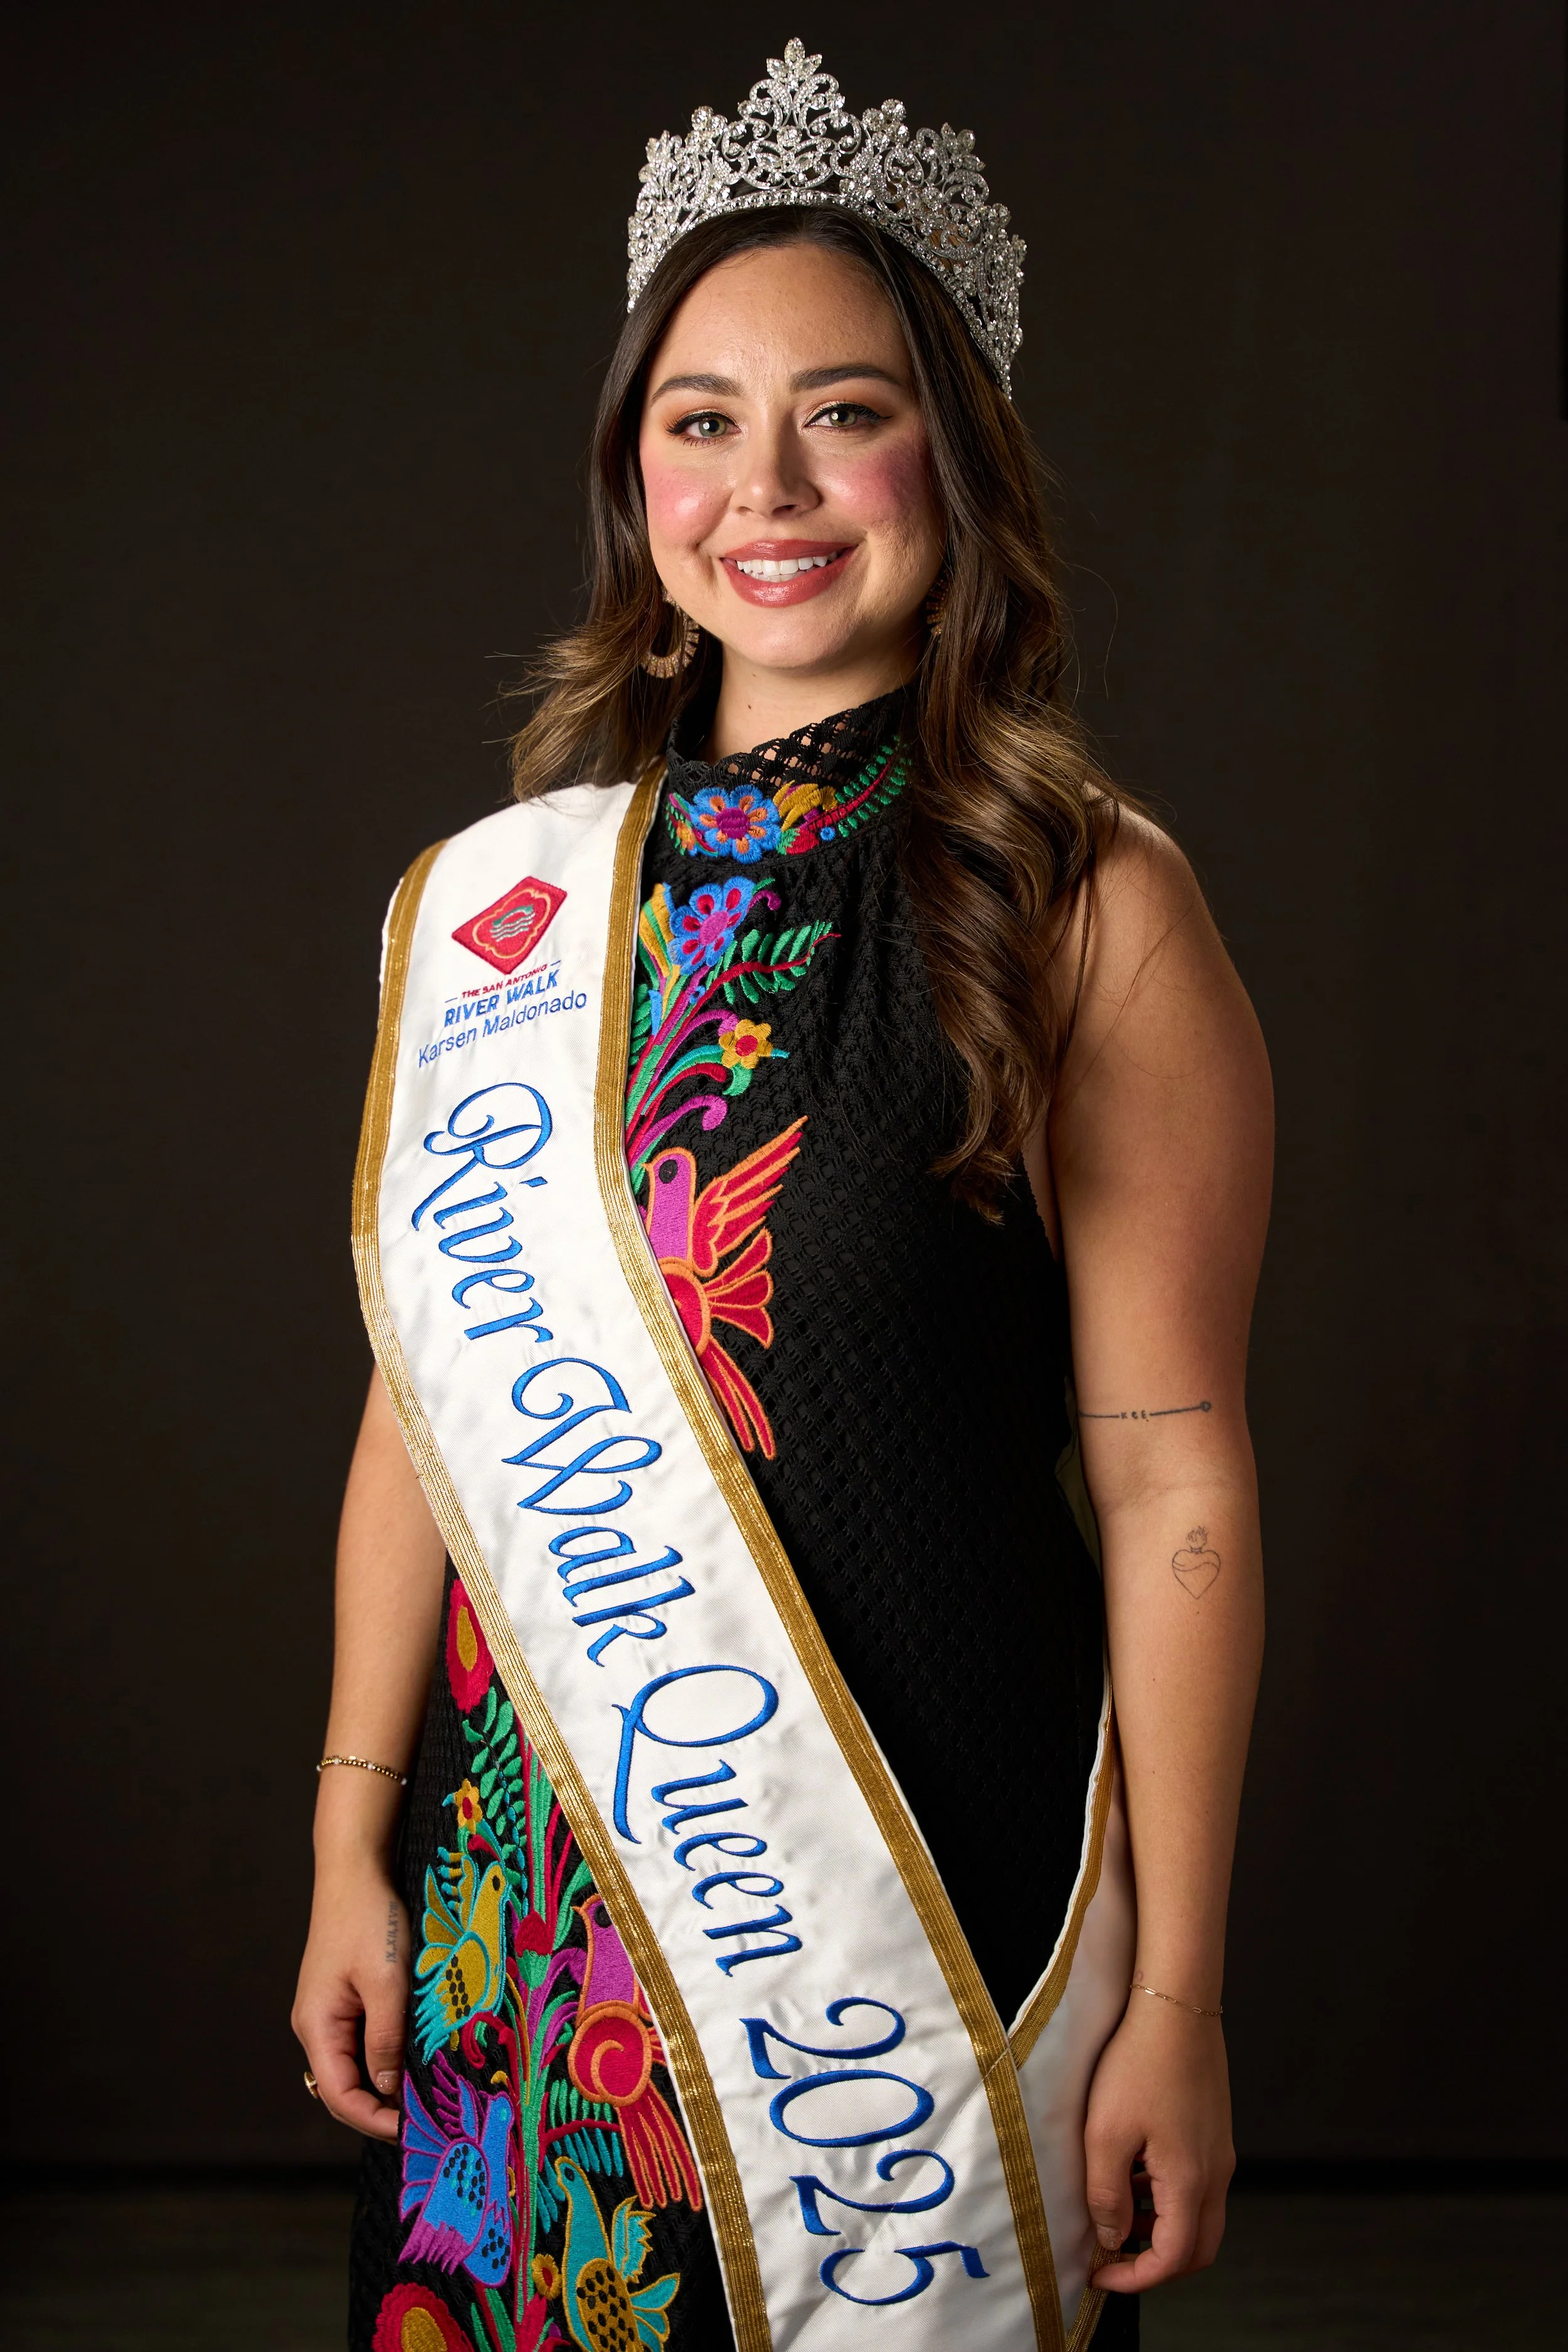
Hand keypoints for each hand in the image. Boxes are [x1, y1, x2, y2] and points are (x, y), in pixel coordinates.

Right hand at [291, 1857, 409, 2141]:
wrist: (355, 1871)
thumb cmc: (370, 1919)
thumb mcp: (386, 1981)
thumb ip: (386, 2037)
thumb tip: (387, 2091)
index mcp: (316, 2027)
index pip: (339, 2096)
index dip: (374, 2121)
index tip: (413, 2132)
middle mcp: (315, 2026)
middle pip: (344, 2088)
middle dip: (380, 2110)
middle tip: (425, 2121)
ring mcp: (328, 2013)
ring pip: (355, 2067)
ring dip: (385, 2084)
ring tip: (425, 2096)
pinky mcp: (343, 2000)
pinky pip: (361, 2042)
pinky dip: (386, 2057)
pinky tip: (414, 2058)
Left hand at [1084, 1993, 1234, 2291]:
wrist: (1176, 2005)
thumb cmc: (1139, 2062)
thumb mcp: (1106, 2132)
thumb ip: (1107, 2193)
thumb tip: (1111, 2236)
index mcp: (1190, 2182)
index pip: (1173, 2259)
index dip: (1135, 2278)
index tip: (1101, 2274)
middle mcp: (1215, 2174)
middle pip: (1197, 2249)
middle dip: (1157, 2265)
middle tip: (1115, 2258)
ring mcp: (1220, 2153)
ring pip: (1201, 2219)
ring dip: (1164, 2231)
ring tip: (1120, 2214)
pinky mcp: (1215, 2132)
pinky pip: (1200, 2187)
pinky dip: (1171, 2200)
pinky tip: (1138, 2173)